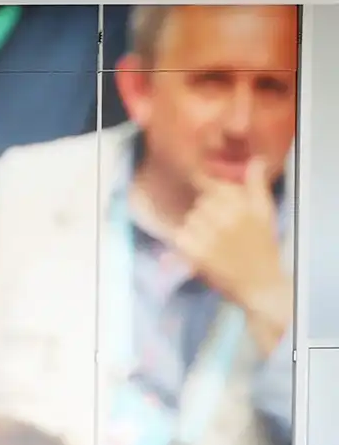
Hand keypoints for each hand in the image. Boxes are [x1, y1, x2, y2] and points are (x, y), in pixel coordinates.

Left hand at [174, 158, 290, 354]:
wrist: (260, 284)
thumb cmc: (263, 247)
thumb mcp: (265, 214)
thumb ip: (256, 186)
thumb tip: (254, 160)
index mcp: (244, 206)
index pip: (215, 188)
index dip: (213, 194)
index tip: (215, 204)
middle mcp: (226, 218)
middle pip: (201, 203)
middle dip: (207, 214)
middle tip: (220, 231)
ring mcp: (210, 236)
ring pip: (190, 219)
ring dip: (196, 228)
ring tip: (213, 242)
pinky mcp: (196, 253)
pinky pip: (180, 236)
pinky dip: (184, 243)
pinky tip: (198, 251)